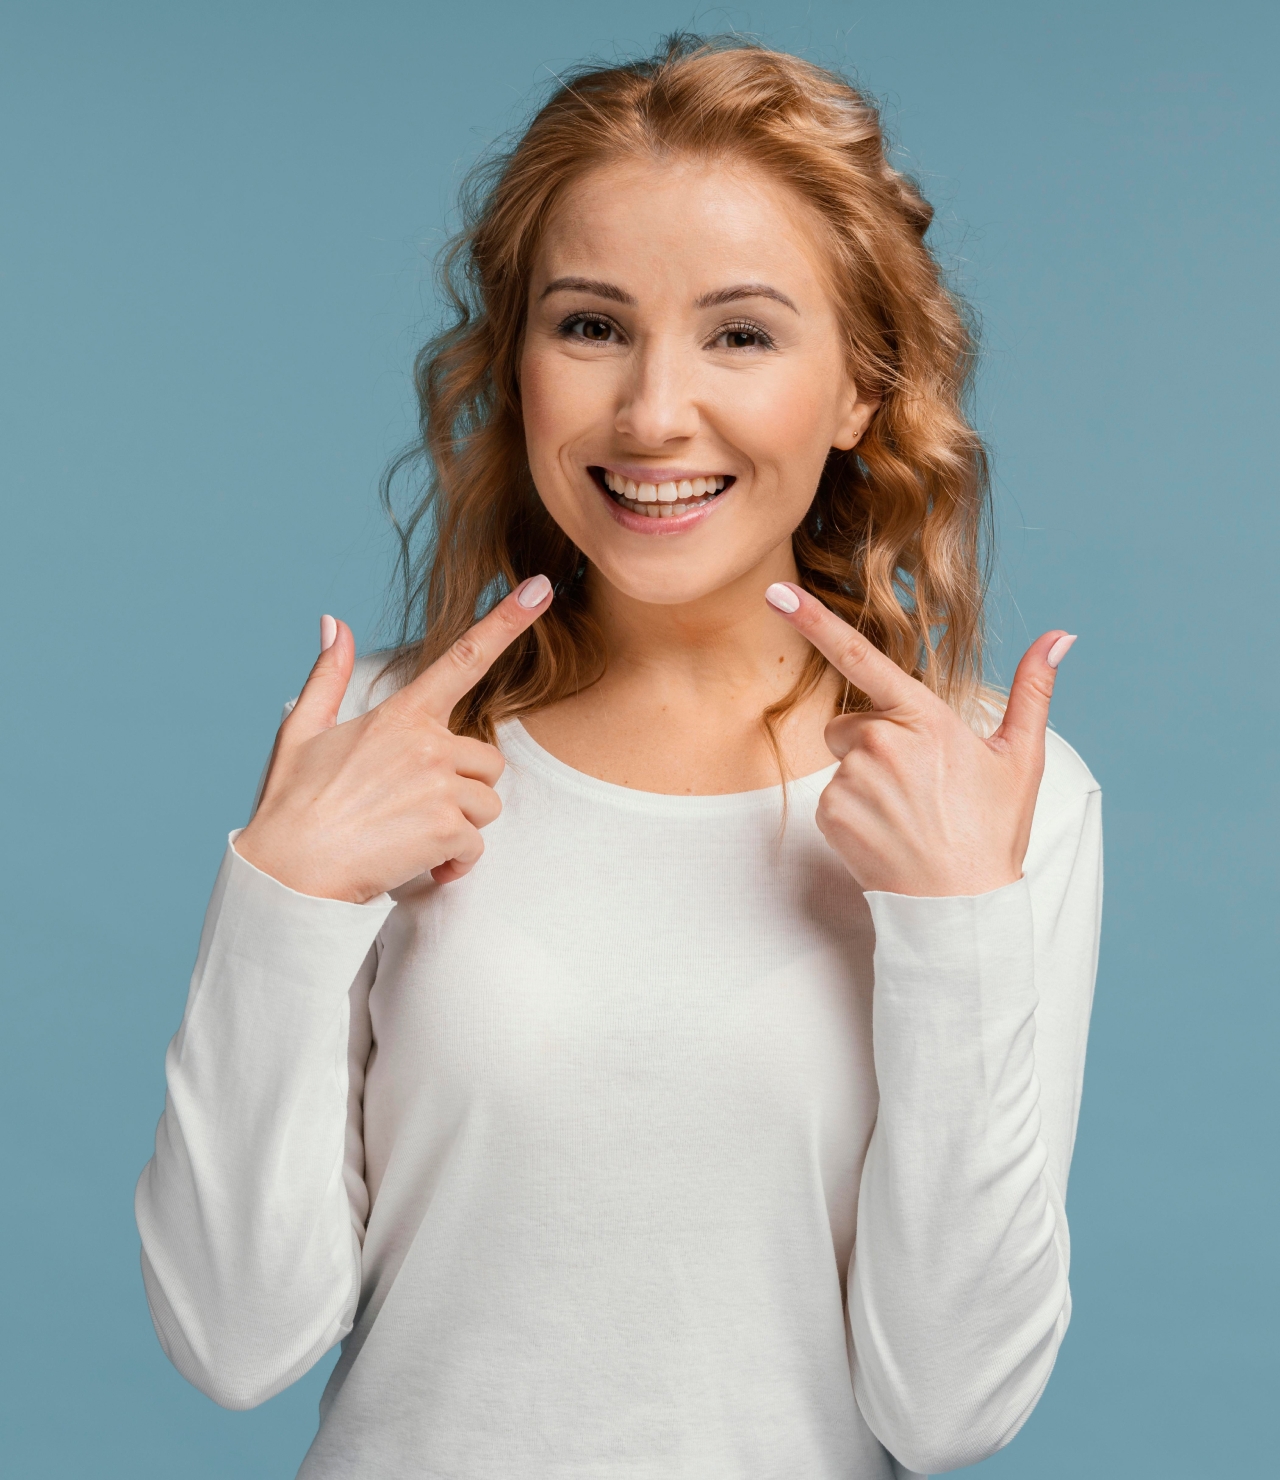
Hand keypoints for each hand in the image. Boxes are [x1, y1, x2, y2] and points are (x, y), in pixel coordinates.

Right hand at [236, 576, 553, 901]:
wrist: (289, 873)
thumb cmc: (291, 805)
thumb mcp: (302, 730)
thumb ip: (328, 675)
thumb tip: (332, 622)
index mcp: (400, 715)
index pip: (463, 658)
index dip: (507, 621)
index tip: (541, 589)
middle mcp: (427, 744)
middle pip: (487, 761)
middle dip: (463, 789)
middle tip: (414, 809)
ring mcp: (439, 786)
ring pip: (487, 804)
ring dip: (460, 826)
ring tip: (412, 838)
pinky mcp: (446, 829)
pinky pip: (476, 845)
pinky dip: (455, 863)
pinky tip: (423, 867)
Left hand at [764, 582, 1075, 896]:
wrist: (961, 907)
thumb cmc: (992, 831)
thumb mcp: (1020, 758)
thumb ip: (1033, 690)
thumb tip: (1060, 638)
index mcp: (924, 719)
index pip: (859, 657)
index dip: (813, 621)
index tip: (777, 593)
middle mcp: (881, 743)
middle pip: (850, 722)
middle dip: (873, 742)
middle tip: (918, 785)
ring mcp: (852, 779)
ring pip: (842, 761)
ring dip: (865, 779)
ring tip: (906, 813)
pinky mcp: (831, 813)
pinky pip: (831, 797)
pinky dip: (853, 812)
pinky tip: (886, 832)